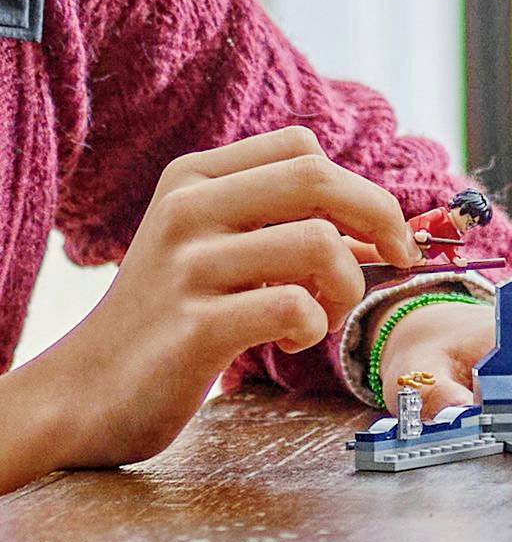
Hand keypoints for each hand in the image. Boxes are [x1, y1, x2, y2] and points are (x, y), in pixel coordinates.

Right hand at [4, 128, 419, 482]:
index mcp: (194, 178)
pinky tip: (291, 339)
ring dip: (346, 284)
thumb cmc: (170, 318)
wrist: (83, 394)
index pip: (302, 147)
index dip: (359, 185)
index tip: (380, 231)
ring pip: (318, 243)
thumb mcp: (214, 248)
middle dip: (380, 217)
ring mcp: (186, 267)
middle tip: (397, 259)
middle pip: (318, 178)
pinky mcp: (193, 326)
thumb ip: (282, 223)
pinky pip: (294, 305)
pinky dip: (314, 324)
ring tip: (323, 315)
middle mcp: (187, 210)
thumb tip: (383, 226)